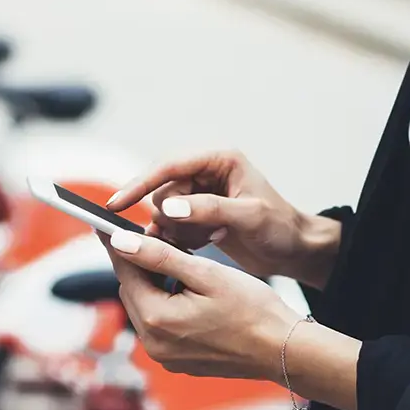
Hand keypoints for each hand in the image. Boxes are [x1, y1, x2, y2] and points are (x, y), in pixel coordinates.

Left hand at [101, 230, 299, 379]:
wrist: (284, 351)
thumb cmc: (253, 310)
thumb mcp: (205, 274)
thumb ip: (159, 256)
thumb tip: (120, 241)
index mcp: (157, 319)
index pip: (125, 272)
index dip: (119, 244)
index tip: (108, 224)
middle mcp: (153, 343)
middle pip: (132, 290)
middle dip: (140, 264)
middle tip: (156, 238)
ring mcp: (164, 356)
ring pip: (146, 306)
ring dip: (155, 283)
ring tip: (179, 262)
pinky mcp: (177, 361)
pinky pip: (161, 325)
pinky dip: (167, 304)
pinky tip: (188, 290)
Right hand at [107, 151, 340, 288]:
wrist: (294, 250)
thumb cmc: (280, 228)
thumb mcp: (248, 217)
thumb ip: (207, 210)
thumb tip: (169, 209)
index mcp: (219, 159)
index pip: (168, 167)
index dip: (139, 184)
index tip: (116, 205)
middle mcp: (205, 172)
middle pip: (162, 193)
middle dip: (173, 218)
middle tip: (203, 233)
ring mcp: (199, 194)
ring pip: (164, 213)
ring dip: (179, 232)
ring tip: (211, 237)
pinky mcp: (197, 215)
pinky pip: (171, 227)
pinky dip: (182, 240)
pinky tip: (205, 243)